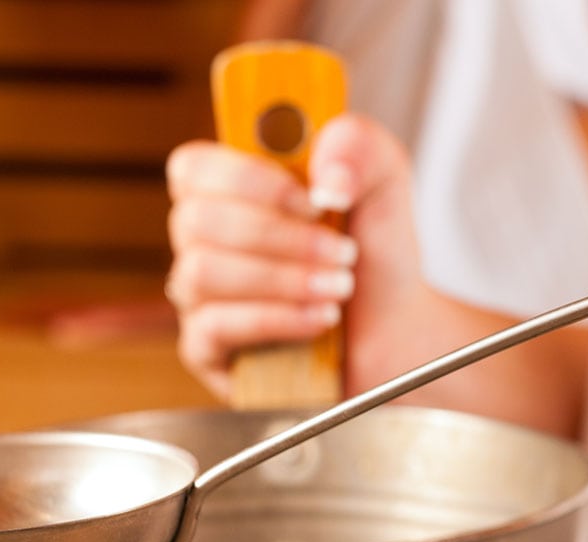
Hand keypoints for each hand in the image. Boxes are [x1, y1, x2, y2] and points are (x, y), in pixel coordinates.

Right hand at [165, 114, 423, 397]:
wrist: (395, 331)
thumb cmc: (375, 254)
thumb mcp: (384, 181)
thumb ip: (358, 146)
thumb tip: (326, 176)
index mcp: (231, 189)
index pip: (192, 167)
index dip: (247, 178)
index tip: (313, 201)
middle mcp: (205, 240)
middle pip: (195, 220)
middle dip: (280, 236)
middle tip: (343, 252)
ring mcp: (200, 296)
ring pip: (201, 273)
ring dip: (284, 279)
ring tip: (340, 287)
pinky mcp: (207, 349)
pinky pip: (213, 328)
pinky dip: (277, 319)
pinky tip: (320, 319)